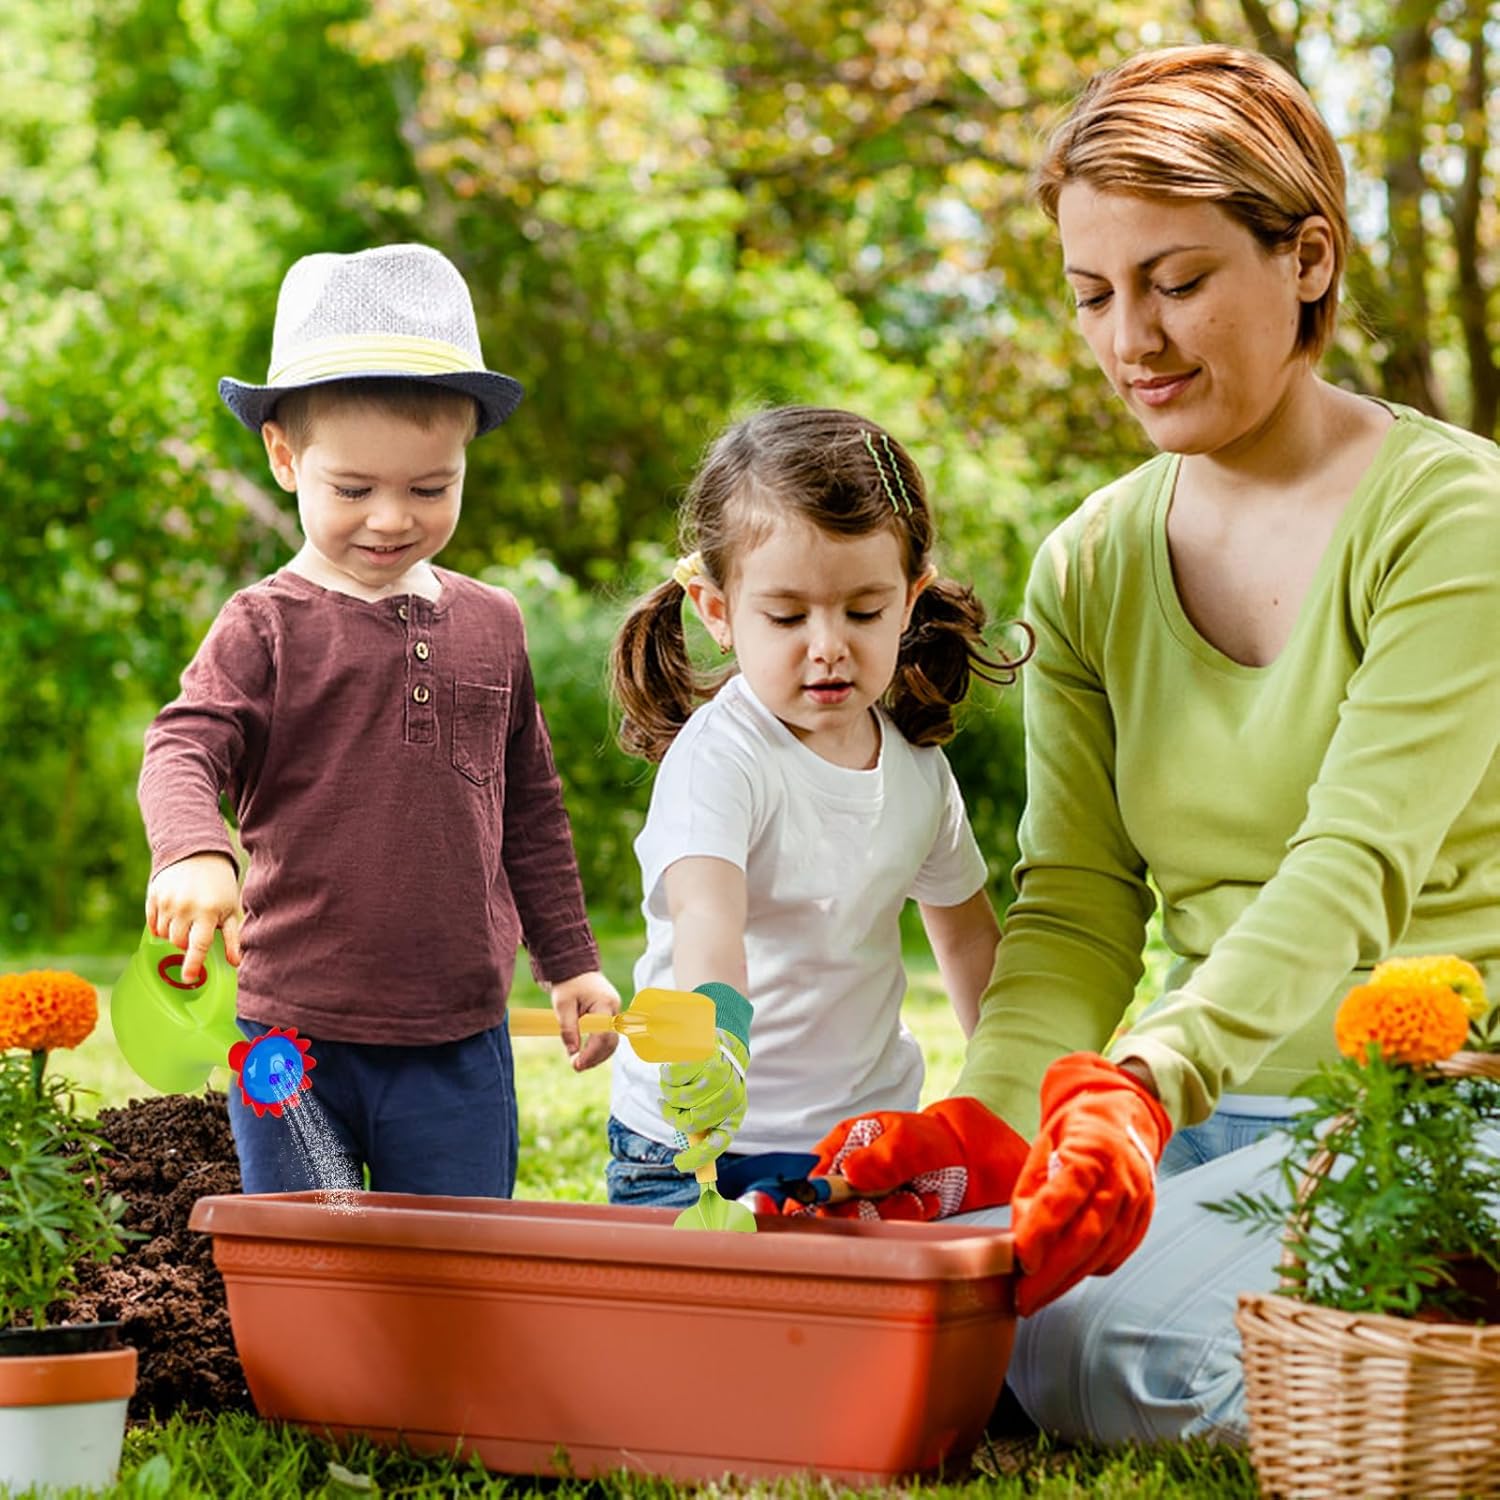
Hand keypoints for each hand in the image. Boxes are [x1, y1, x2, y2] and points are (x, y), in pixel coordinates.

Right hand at [146, 853, 241, 982]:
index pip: (199, 945)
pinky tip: (172, 915)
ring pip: (164, 935)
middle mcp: (186, 907)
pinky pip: (152, 923)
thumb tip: (236, 963)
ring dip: (173, 934)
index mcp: (209, 912)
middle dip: (186, 942)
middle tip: (195, 929)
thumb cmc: (219, 886)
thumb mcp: (230, 910)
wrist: (198, 855)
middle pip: (178, 942)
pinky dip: (160, 925)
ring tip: (186, 919)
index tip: (187, 979)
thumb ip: (232, 938)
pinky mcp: (153, 896)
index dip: (193, 964)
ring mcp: (167, 901)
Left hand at [549, 971, 620, 1070]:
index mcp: (604, 1004)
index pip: (602, 1035)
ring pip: (612, 1042)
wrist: (575, 969)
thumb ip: (568, 1029)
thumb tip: (573, 1052)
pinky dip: (599, 1048)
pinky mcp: (610, 1016)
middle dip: (594, 1058)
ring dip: (597, 1056)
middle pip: (610, 1042)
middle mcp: (614, 1009)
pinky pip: (608, 1037)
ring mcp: (614, 1013)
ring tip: (579, 1063)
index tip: (576, 1064)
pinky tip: (586, 1055)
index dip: (590, 1053)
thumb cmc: (568, 985)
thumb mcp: (562, 1006)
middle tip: (576, 1067)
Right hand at [660, 982, 752, 1172]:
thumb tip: (693, 1156)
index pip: (717, 1144)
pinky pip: (673, 1077)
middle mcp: (730, 1098)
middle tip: (666, 1105)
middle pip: (690, 1122)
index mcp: (734, 1114)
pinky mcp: (705, 1058)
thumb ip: (705, 1124)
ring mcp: (719, 1078)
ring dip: (669, 1092)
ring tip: (674, 1081)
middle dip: (672, 1115)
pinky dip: (668, 1074)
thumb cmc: (716, 1077)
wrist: (724, 1040)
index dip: (697, 1159)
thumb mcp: (717, 1103)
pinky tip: (676, 1067)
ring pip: (679, 1099)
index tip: (679, 1164)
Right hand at [796, 1096, 1028, 1221]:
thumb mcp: (908, 1140)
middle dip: (859, 1208)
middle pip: (830, 1203)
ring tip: (919, 1195)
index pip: (812, 1169)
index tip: (816, 1205)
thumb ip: (880, 1158)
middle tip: (886, 1204)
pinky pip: (889, 1227)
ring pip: (862, 1219)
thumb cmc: (934, 1138)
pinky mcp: (890, 1213)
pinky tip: (927, 1201)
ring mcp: (871, 1193)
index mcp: (847, 1142)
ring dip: (894, 1212)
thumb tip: (848, 1173)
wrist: (973, 1157)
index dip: (808, 1190)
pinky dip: (911, 1216)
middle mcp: (854, 1170)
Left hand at [1011, 1052, 1172, 1316]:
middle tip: (1024, 1300)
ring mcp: (1138, 1201)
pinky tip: (1068, 1277)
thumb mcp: (1042, 1147)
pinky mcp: (1145, 1218)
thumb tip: (1020, 1241)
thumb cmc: (1074, 1133)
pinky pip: (1117, 1254)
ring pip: (1103, 1252)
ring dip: (1069, 1280)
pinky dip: (1090, 1269)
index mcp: (1091, 1153)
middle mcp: (1121, 1179)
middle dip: (1052, 1274)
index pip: (1064, 1200)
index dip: (1041, 1233)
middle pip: (1086, 1236)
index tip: (1020, 1261)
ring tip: (1038, 1296)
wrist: (1124, 1115)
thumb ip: (1032, 1192)